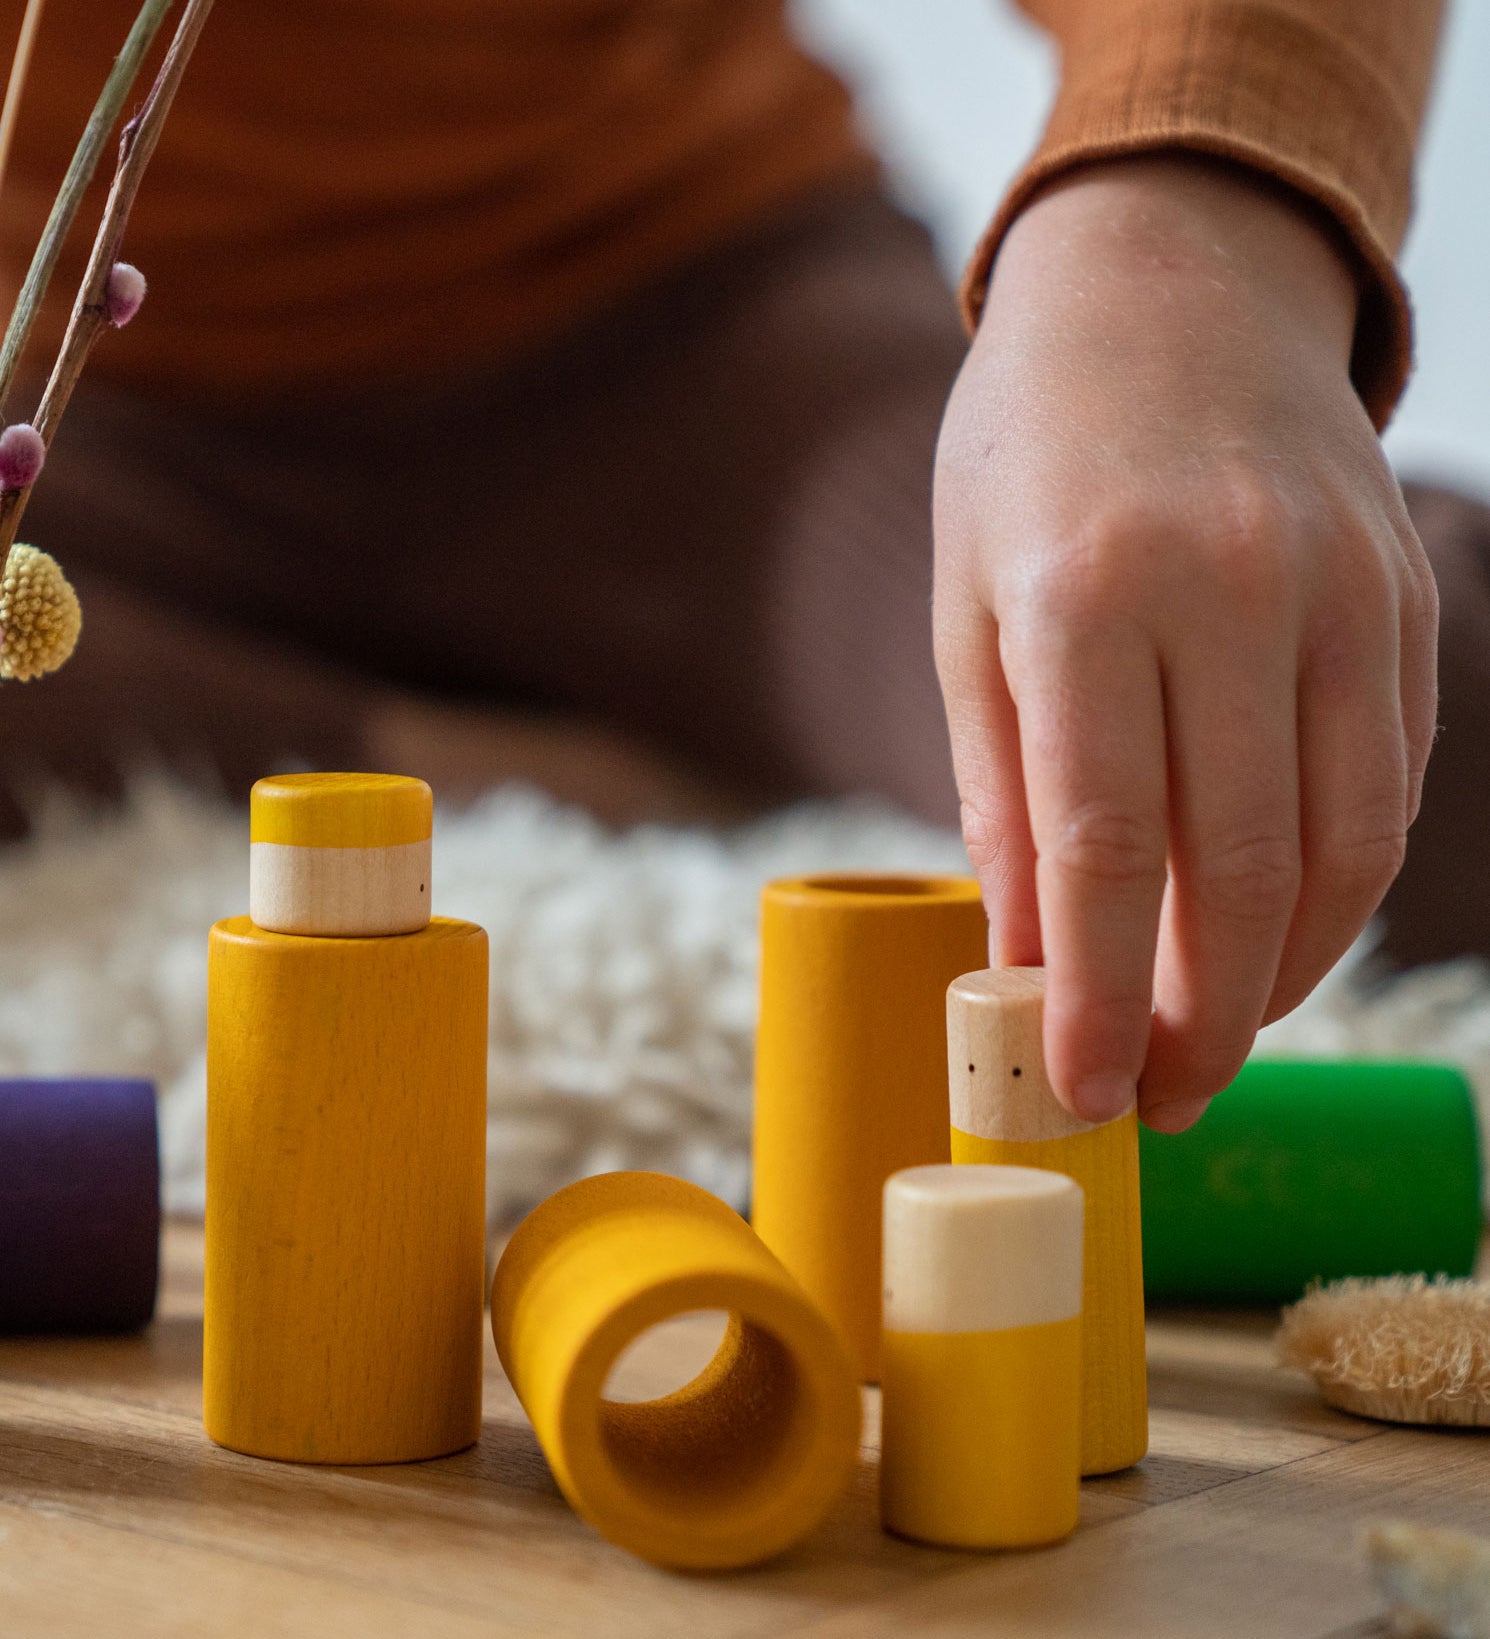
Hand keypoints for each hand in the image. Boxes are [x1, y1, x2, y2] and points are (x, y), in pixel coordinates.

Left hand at [933, 155, 1437, 1131]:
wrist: (1170, 284)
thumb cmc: (1030, 459)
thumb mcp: (970, 611)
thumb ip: (1004, 789)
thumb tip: (1029, 957)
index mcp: (1085, 590)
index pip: (1101, 842)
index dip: (1097, 992)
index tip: (1082, 1092)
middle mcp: (1230, 586)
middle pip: (1237, 863)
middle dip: (1204, 1016)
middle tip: (1163, 1100)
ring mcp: (1339, 586)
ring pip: (1344, 841)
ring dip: (1288, 969)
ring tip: (1222, 1034)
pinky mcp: (1405, 593)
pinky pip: (1392, 777)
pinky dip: (1343, 880)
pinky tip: (1283, 927)